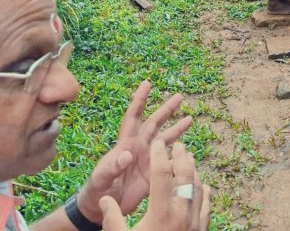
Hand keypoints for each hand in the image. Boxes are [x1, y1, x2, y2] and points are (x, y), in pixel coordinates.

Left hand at [77, 81, 192, 219]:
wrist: (101, 209)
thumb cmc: (96, 191)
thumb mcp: (100, 179)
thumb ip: (112, 167)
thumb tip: (127, 154)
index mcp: (125, 144)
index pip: (133, 117)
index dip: (140, 100)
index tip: (147, 83)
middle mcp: (139, 147)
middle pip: (155, 124)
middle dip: (167, 110)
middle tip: (180, 96)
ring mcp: (148, 159)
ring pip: (165, 140)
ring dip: (177, 129)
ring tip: (190, 118)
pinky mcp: (155, 174)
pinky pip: (170, 162)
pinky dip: (180, 157)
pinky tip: (189, 152)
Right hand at [98, 140, 210, 230]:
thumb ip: (112, 219)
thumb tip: (105, 199)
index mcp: (161, 214)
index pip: (162, 175)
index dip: (160, 156)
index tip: (158, 144)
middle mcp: (182, 215)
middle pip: (186, 176)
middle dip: (182, 157)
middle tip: (178, 145)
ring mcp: (196, 223)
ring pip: (199, 188)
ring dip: (194, 172)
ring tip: (189, 160)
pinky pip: (207, 206)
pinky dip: (205, 192)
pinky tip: (204, 186)